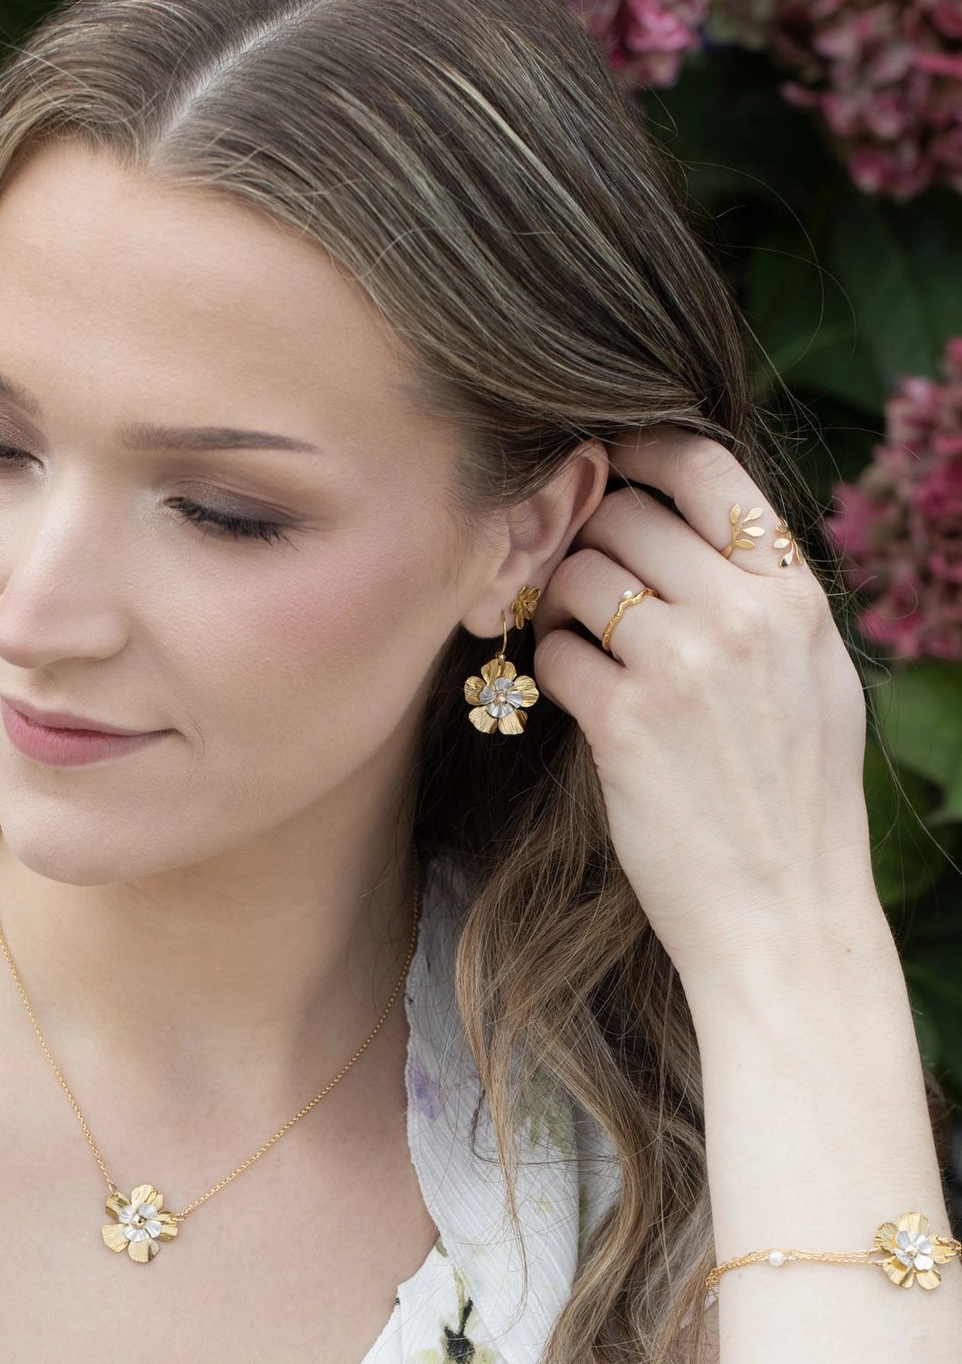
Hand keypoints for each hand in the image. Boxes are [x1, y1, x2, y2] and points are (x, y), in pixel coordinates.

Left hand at [530, 426, 875, 980]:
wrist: (785, 914)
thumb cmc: (794, 801)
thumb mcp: (815, 679)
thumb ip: (763, 599)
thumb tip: (691, 532)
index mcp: (794, 595)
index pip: (706, 465)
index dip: (639, 449)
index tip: (604, 463)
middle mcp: (744, 616)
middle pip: (623, 513)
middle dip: (586, 541)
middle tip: (579, 586)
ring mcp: (684, 667)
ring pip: (576, 576)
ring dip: (557, 604)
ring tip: (574, 644)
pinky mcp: (626, 723)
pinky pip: (553, 653)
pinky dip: (548, 669)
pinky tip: (573, 698)